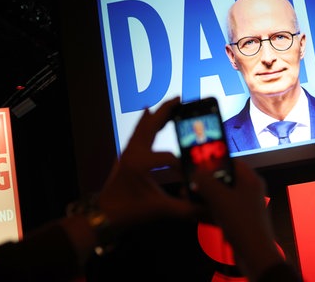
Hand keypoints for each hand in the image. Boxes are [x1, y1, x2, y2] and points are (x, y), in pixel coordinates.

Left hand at [97, 96, 200, 229]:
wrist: (104, 215)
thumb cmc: (130, 211)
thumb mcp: (161, 210)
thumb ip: (187, 209)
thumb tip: (210, 209)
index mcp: (141, 162)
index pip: (170, 157)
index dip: (184, 167)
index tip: (194, 178)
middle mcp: (134, 152)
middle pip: (151, 125)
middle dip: (166, 112)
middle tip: (180, 99)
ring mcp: (128, 152)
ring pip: (144, 127)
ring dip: (157, 115)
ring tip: (170, 104)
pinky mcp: (126, 156)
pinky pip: (138, 133)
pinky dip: (146, 122)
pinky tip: (148, 113)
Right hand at [190, 160, 284, 280]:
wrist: (254, 254)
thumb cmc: (242, 222)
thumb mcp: (219, 197)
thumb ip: (205, 181)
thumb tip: (196, 172)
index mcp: (250, 180)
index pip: (232, 162)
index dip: (215, 161)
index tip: (198, 163)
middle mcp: (249, 191)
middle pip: (224, 180)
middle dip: (205, 182)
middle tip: (189, 182)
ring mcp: (244, 207)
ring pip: (221, 197)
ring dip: (203, 197)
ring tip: (186, 197)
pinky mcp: (239, 221)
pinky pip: (221, 211)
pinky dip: (208, 211)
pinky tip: (193, 213)